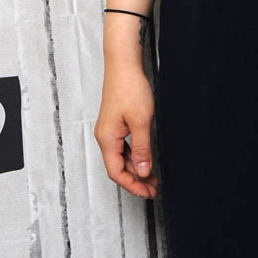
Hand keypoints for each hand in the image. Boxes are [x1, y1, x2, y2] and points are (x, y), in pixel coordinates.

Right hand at [94, 63, 158, 199]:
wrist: (123, 65)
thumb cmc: (130, 88)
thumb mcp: (141, 121)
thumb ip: (142, 148)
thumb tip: (143, 171)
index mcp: (107, 139)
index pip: (116, 172)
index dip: (132, 185)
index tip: (148, 192)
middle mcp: (104, 136)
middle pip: (117, 167)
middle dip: (136, 180)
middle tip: (153, 188)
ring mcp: (108, 130)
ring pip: (120, 158)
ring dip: (136, 169)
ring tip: (152, 177)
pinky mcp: (114, 123)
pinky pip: (122, 147)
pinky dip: (133, 156)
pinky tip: (144, 158)